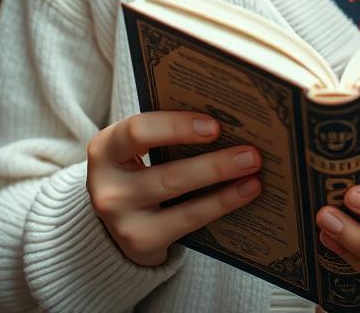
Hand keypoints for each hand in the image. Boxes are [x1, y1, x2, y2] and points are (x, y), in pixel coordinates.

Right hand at [86, 110, 262, 266]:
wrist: (116, 219)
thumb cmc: (139, 167)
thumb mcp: (139, 148)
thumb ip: (167, 130)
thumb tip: (227, 115)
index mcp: (105, 148)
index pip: (137, 131)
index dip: (177, 127)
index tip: (215, 125)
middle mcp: (106, 186)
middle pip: (166, 173)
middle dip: (214, 162)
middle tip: (251, 152)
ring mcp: (120, 220)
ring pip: (179, 198)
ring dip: (222, 182)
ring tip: (253, 170)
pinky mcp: (140, 243)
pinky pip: (187, 221)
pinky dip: (221, 203)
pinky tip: (246, 191)